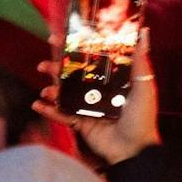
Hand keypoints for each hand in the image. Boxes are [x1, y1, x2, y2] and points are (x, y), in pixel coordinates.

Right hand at [34, 31, 161, 165]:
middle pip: (73, 75)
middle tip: (45, 64)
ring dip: (51, 88)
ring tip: (46, 88)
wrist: (134, 150)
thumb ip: (141, 61)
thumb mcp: (144, 87)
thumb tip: (144, 32)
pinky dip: (48, 110)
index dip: (77, 49)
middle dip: (57, 68)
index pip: (92, 59)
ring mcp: (88, 107)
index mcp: (113, 80)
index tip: (61, 37)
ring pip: (64, 93)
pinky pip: (61, 115)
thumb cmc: (142, 119)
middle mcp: (99, 91)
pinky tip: (37, 105)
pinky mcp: (81, 123)